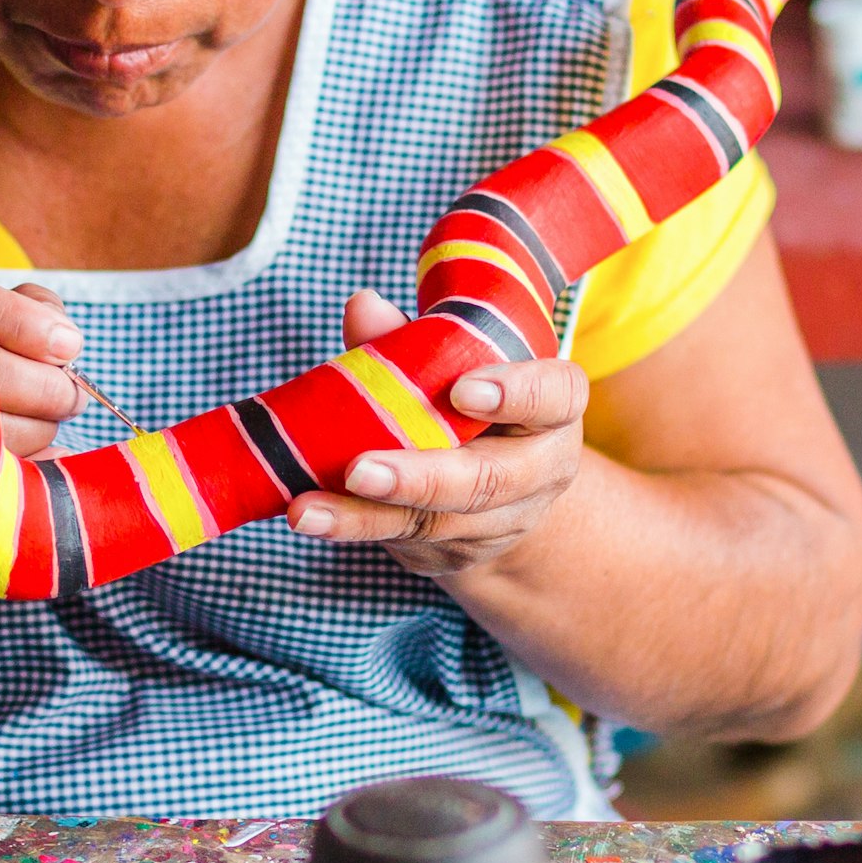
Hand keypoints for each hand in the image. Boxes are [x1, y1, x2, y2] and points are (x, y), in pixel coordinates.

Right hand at [0, 277, 89, 457]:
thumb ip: (14, 306)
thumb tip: (65, 341)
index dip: (38, 328)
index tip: (69, 346)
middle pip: (8, 379)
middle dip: (56, 390)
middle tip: (70, 395)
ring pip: (13, 433)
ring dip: (44, 429)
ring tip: (42, 421)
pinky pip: (2, 477)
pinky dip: (34, 466)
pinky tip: (41, 455)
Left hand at [289, 289, 588, 577]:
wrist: (501, 488)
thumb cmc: (476, 401)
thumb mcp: (464, 362)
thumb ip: (420, 338)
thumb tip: (363, 308)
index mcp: (552, 411)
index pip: (554, 396)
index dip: (516, 393)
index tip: (463, 389)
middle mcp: (537, 473)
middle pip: (488, 481)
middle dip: (419, 478)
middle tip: (358, 470)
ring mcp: (498, 523)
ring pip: (435, 523)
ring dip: (364, 517)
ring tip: (306, 509)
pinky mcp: (455, 553)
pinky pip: (403, 542)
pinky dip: (352, 528)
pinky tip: (310, 515)